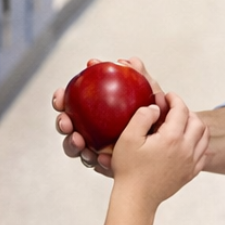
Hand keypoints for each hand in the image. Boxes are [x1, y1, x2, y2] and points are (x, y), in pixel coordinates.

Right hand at [53, 56, 165, 176]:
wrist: (164, 151)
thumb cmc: (157, 121)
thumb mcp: (150, 99)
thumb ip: (142, 80)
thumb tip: (133, 60)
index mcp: (91, 111)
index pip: (69, 102)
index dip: (61, 99)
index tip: (61, 94)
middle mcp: (87, 130)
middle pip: (66, 125)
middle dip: (62, 122)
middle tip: (66, 122)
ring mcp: (92, 148)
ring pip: (74, 146)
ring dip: (73, 144)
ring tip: (80, 142)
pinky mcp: (101, 164)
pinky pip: (93, 162)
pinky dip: (95, 160)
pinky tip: (100, 158)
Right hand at [110, 94, 208, 207]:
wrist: (136, 199)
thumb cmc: (129, 169)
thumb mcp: (128, 138)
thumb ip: (142, 116)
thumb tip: (156, 108)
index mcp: (171, 138)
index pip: (181, 110)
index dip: (175, 99)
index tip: (168, 96)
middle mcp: (186, 149)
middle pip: (197, 121)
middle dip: (186, 111)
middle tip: (173, 109)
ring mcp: (191, 162)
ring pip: (204, 137)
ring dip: (195, 125)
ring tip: (182, 123)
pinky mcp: (190, 173)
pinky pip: (203, 154)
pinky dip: (199, 143)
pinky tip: (187, 142)